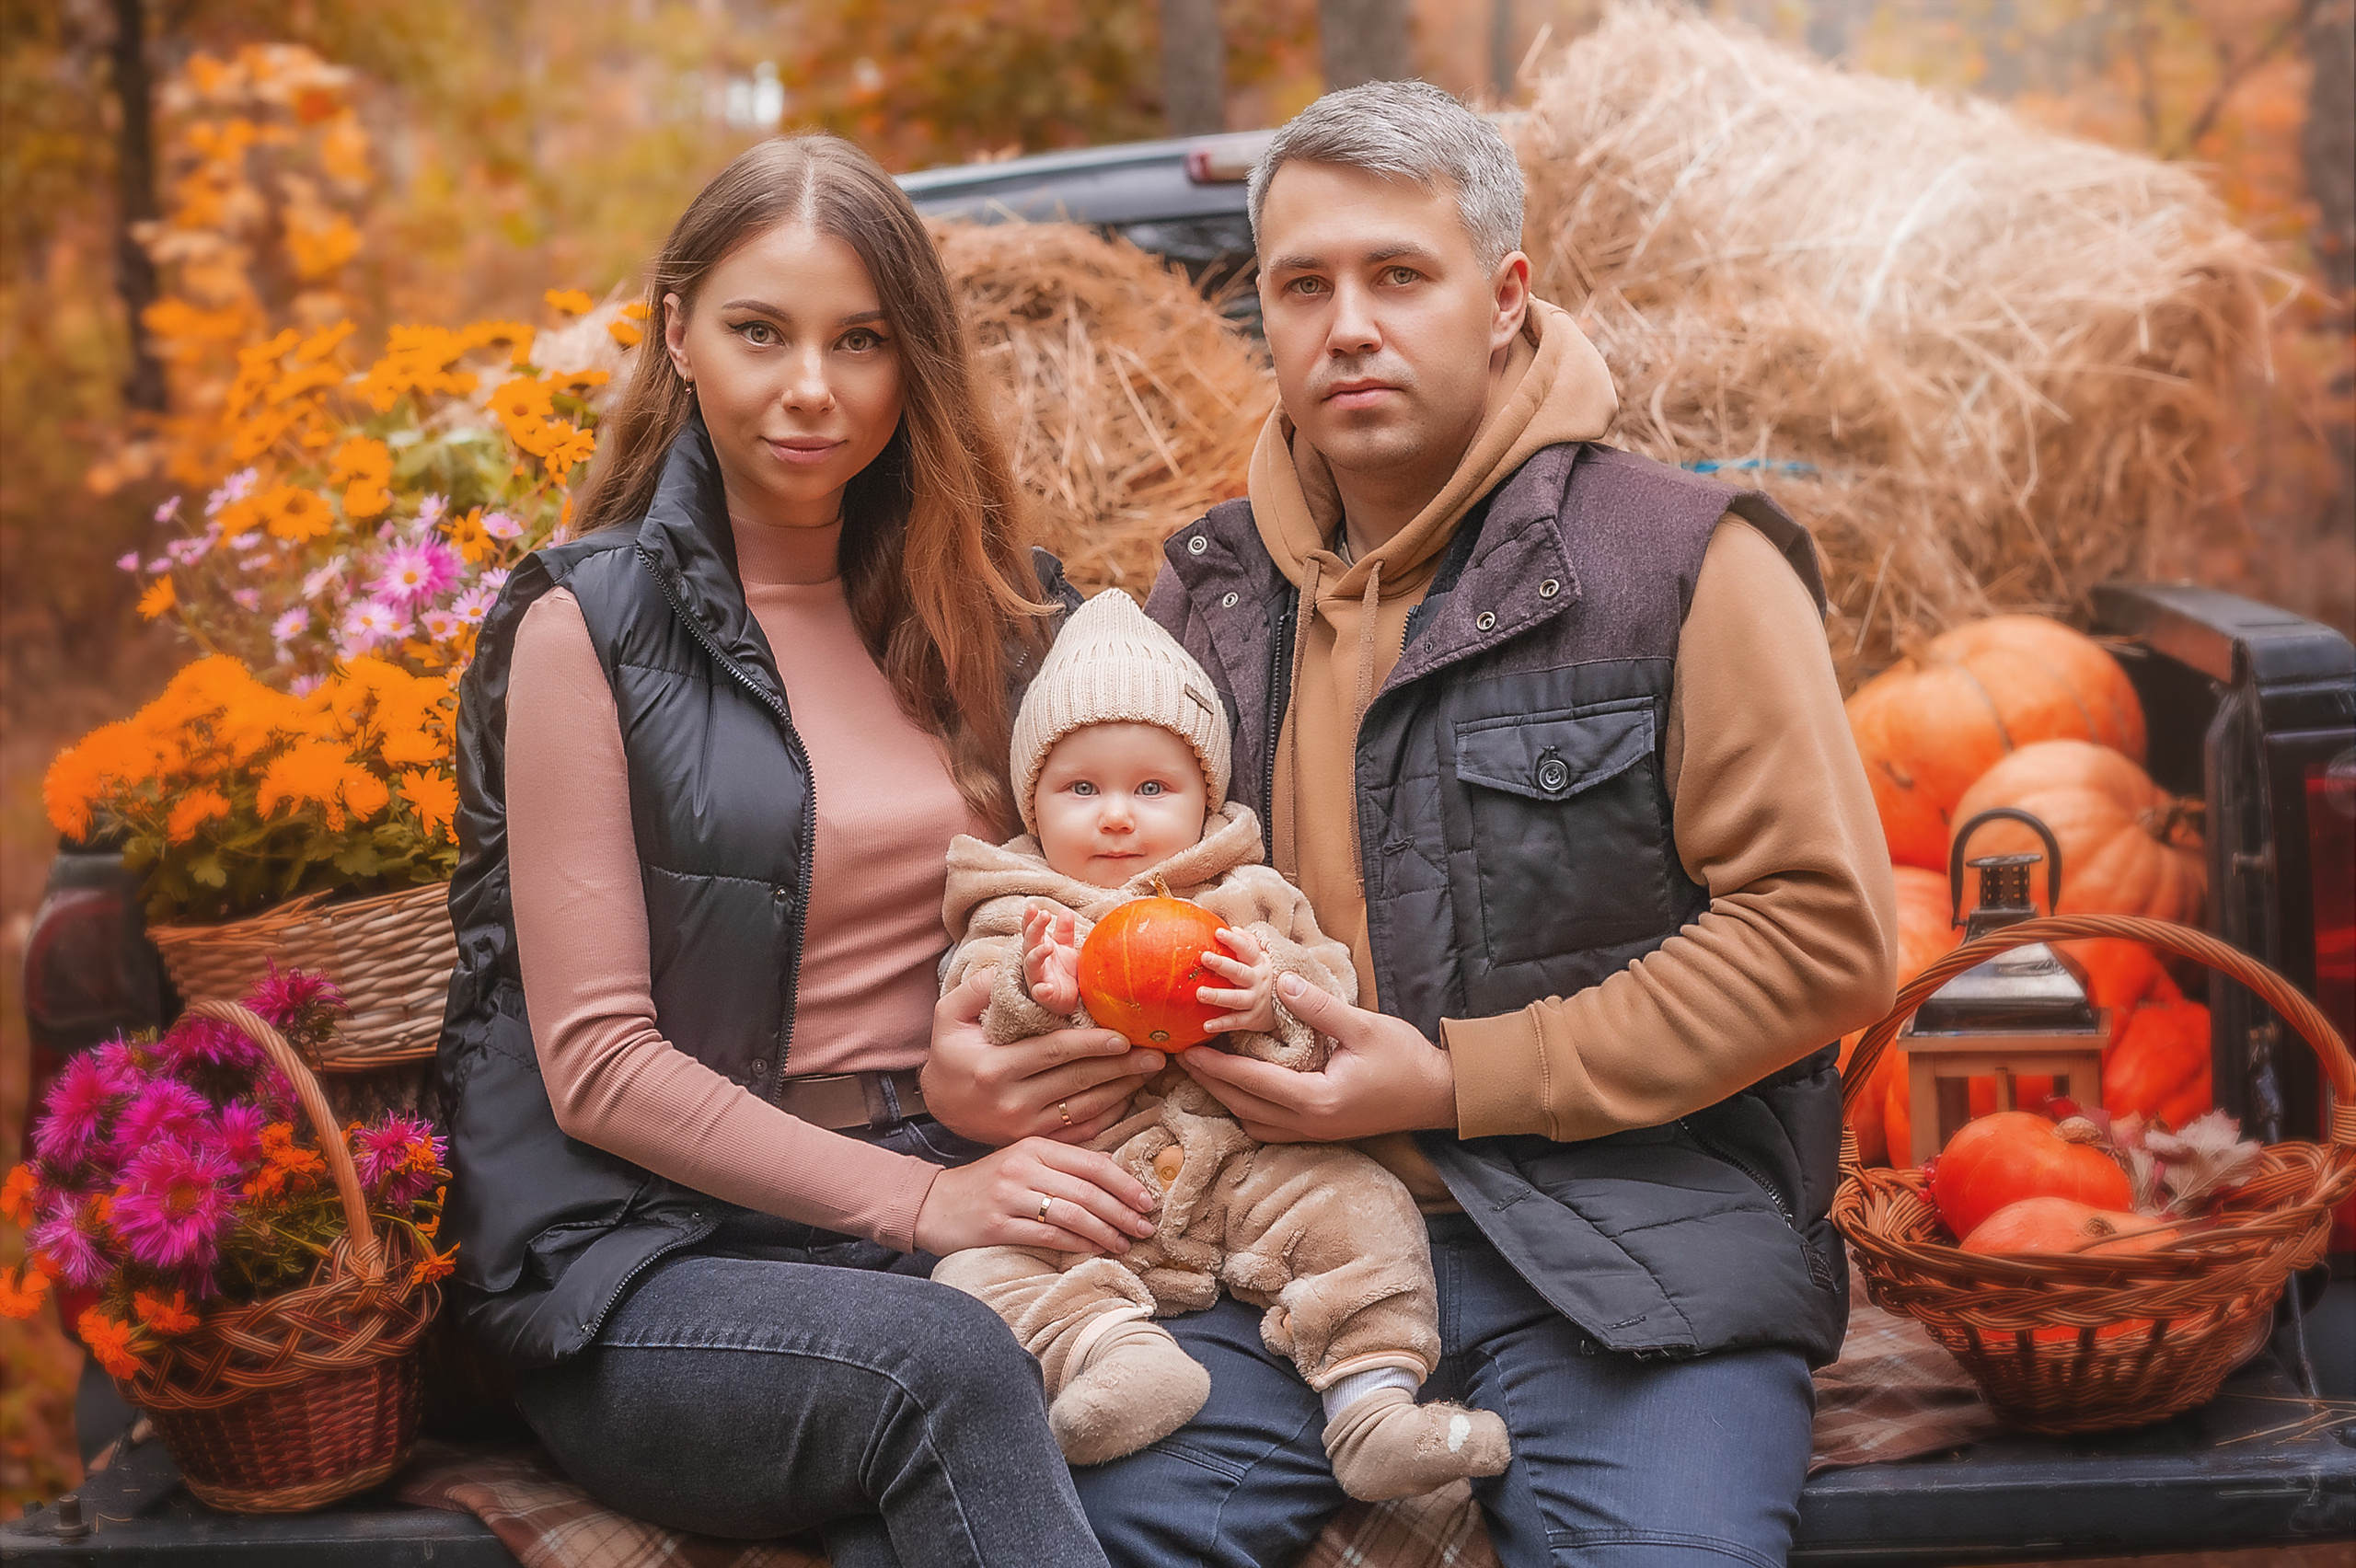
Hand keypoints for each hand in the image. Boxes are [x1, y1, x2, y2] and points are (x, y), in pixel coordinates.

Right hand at [912, 1136, 1156, 1256]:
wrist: (933, 1203)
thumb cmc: (986, 1183)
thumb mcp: (1023, 1161)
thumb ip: (1062, 1163)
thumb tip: (1114, 1170)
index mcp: (1034, 1146)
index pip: (1092, 1162)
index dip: (1125, 1182)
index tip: (1148, 1200)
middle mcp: (1023, 1167)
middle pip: (1087, 1190)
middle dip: (1123, 1211)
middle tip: (1146, 1227)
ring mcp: (1009, 1196)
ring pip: (1072, 1214)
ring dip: (1106, 1231)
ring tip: (1126, 1243)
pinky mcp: (997, 1225)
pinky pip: (1048, 1235)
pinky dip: (1078, 1244)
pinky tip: (1095, 1250)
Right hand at [922, 966, 1165, 1145]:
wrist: (937, 1108)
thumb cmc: (949, 1053)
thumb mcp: (949, 1016)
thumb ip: (978, 988)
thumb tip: (1016, 966)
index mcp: (994, 1068)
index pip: (1052, 1053)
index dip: (1091, 1044)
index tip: (1123, 1036)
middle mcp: (1011, 1102)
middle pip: (1076, 1082)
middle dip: (1120, 1068)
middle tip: (1155, 1054)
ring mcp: (1024, 1128)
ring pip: (1084, 1109)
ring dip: (1122, 1090)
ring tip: (1150, 1071)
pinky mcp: (1035, 1142)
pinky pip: (1080, 1131)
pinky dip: (1108, 1115)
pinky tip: (1129, 1096)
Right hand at [1022, 902, 1081, 1013]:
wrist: (1070, 998)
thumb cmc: (1064, 971)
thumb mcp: (1066, 948)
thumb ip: (1065, 932)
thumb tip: (1065, 911)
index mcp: (1038, 948)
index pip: (1031, 930)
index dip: (1030, 919)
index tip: (1034, 907)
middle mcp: (1033, 962)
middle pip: (1029, 943)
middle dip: (1034, 929)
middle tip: (1043, 916)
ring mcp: (1037, 979)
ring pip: (1031, 965)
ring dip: (1037, 955)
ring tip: (1047, 947)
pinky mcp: (1044, 996)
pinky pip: (1040, 993)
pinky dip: (1042, 990)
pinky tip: (1048, 988)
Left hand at [1178, 972, 1455, 1141]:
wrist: (1438, 1096)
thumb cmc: (1406, 1060)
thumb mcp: (1364, 1026)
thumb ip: (1320, 1008)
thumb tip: (1283, 982)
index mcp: (1317, 1099)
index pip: (1253, 1082)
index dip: (1216, 1067)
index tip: (1187, 1052)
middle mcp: (1310, 1123)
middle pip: (1244, 1107)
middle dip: (1211, 1083)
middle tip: (1181, 1060)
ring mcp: (1315, 1132)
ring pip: (1254, 1121)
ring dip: (1227, 1099)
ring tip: (1205, 1072)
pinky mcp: (1321, 1131)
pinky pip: (1271, 1127)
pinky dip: (1248, 1110)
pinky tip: (1241, 1091)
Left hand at [1197, 926, 1275, 1034]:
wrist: (1288, 1007)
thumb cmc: (1264, 977)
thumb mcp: (1263, 959)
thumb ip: (1249, 943)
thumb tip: (1233, 928)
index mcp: (1259, 964)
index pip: (1247, 949)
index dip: (1234, 941)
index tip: (1218, 932)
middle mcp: (1258, 981)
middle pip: (1240, 972)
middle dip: (1222, 964)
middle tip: (1204, 957)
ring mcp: (1255, 1001)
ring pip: (1236, 998)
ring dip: (1218, 996)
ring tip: (1200, 993)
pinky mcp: (1252, 1019)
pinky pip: (1235, 1021)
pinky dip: (1221, 1024)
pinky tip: (1205, 1025)